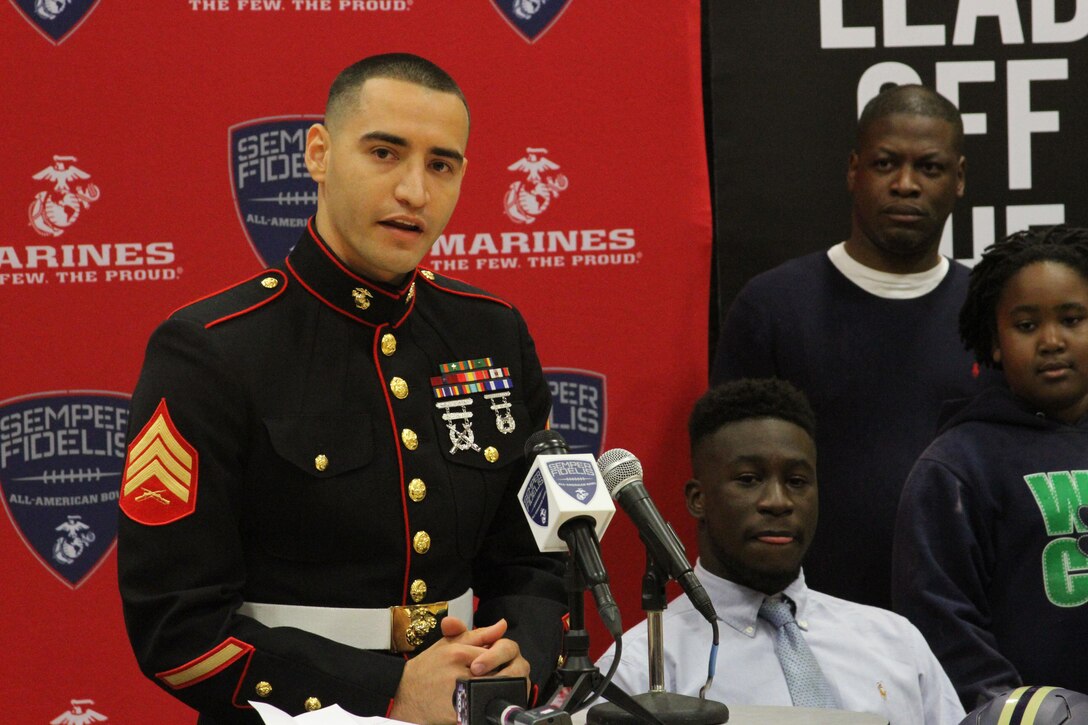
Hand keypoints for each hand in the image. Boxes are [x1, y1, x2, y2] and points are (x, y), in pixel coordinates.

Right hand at [388, 618, 529, 723]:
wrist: (403, 693)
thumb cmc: (427, 668)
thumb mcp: (449, 644)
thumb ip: (478, 634)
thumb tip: (502, 625)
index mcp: (457, 653)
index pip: (493, 653)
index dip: (495, 659)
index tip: (488, 663)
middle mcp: (458, 673)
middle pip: (494, 674)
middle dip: (496, 676)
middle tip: (488, 678)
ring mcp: (457, 695)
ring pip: (490, 691)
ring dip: (491, 691)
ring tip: (482, 689)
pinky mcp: (457, 714)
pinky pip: (479, 708)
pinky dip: (481, 705)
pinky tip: (475, 701)